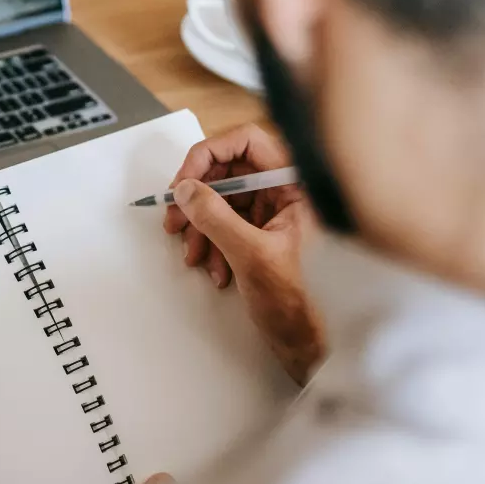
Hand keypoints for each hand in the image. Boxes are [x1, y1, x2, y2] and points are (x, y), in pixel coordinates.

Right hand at [163, 124, 324, 384]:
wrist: (310, 342)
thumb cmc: (301, 303)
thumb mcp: (251, 255)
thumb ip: (216, 217)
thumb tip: (186, 189)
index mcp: (298, 185)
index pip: (247, 142)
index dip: (209, 155)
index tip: (184, 181)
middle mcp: (287, 192)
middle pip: (229, 170)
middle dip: (197, 196)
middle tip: (175, 217)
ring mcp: (275, 213)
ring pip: (223, 199)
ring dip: (199, 225)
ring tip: (192, 252)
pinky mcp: (262, 233)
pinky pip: (225, 223)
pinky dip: (210, 242)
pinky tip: (212, 266)